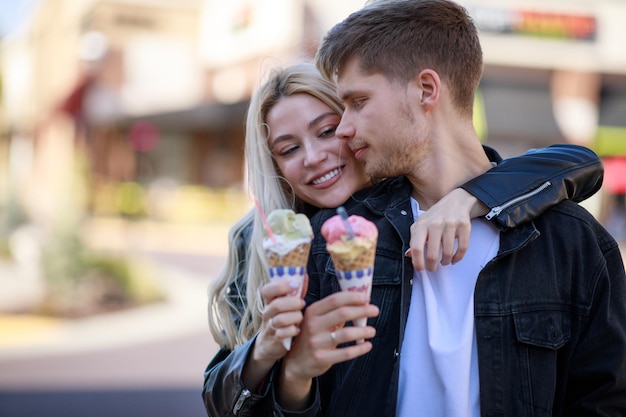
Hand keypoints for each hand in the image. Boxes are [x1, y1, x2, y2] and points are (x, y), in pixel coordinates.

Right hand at [257, 276, 307, 359]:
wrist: (270, 343)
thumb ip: (296, 291)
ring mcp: (270, 326)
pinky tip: (297, 330)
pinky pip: (282, 334)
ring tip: (300, 317)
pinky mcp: (275, 339)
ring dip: (294, 317)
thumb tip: (305, 275)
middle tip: (302, 303)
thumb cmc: (283, 318)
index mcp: (269, 301)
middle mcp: (267, 313)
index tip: (295, 285)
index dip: (280, 286)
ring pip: (280, 320)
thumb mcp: (287, 304)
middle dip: (293, 303)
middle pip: (276, 305)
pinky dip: (292, 331)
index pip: (267, 290)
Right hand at [276, 291, 378, 409]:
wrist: (295, 362)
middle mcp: (312, 325)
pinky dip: (359, 349)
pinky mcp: (321, 358)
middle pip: (342, 313)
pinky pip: (345, 353)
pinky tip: (367, 345)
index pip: (335, 300)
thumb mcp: (314, 320)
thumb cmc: (310, 337)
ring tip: (372, 330)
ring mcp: (316, 342)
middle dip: (362, 310)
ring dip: (363, 330)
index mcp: (312, 312)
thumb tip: (358, 302)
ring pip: (346, 334)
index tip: (366, 297)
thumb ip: (331, 311)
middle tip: (375, 310)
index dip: (352, 297)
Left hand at [406, 188, 487, 270]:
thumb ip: (414, 239)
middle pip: (432, 254)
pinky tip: (454, 259)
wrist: (456, 201)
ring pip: (447, 253)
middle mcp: (435, 224)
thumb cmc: (436, 216)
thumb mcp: (421, 224)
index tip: (420, 269)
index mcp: (422, 224)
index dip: (417, 262)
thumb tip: (409, 255)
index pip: (416, 248)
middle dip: (432, 266)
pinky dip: (458, 257)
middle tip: (432, 268)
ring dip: (445, 261)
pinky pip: (462, 248)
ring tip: (444, 261)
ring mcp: (450, 224)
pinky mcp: (464, 225)